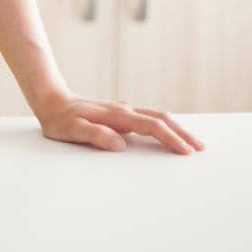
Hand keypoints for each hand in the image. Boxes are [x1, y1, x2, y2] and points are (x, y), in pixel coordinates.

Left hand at [35, 94, 204, 154]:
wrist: (51, 101)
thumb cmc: (60, 120)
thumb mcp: (71, 130)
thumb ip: (95, 136)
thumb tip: (120, 144)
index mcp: (116, 116)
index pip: (151, 126)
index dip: (170, 138)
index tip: (185, 151)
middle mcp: (124, 110)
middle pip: (161, 118)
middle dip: (182, 133)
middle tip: (199, 148)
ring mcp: (124, 109)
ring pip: (157, 115)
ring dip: (176, 127)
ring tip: (191, 142)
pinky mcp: (121, 112)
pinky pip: (149, 116)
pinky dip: (164, 124)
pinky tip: (168, 131)